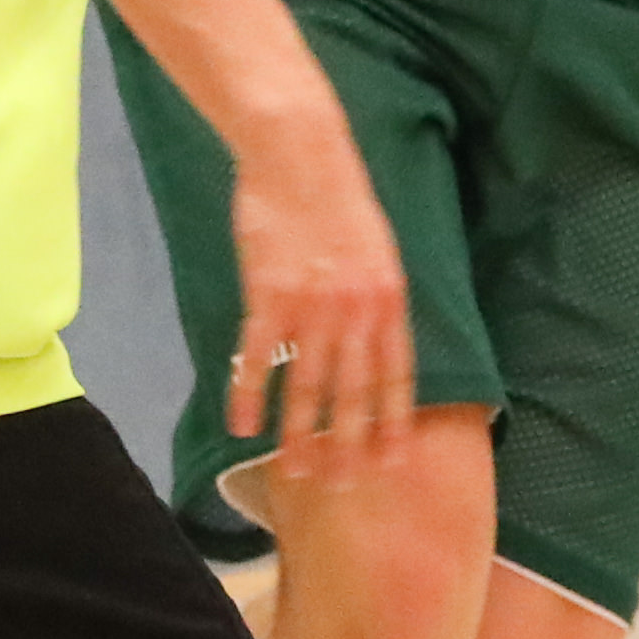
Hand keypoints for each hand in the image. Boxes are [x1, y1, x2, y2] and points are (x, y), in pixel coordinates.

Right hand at [226, 120, 413, 456]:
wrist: (300, 152)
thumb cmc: (337, 196)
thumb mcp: (379, 247)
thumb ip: (377, 297)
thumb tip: (376, 338)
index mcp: (390, 298)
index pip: (396, 376)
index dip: (393, 421)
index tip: (391, 461)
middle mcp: (357, 310)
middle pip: (352, 392)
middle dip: (347, 444)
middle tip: (340, 486)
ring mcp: (313, 305)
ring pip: (306, 384)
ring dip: (299, 434)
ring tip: (294, 471)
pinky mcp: (269, 294)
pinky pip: (257, 359)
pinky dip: (248, 395)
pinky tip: (242, 426)